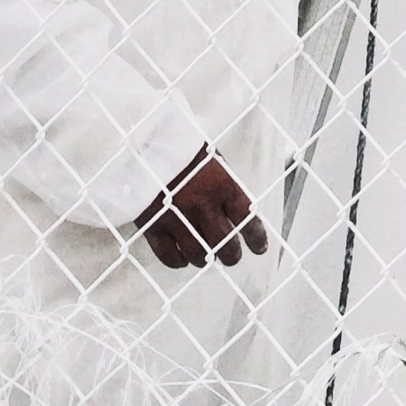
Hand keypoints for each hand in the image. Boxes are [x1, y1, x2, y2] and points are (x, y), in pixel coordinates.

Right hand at [135, 148, 269, 269]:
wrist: (146, 144)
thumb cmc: (184, 148)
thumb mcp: (213, 160)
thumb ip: (224, 186)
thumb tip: (235, 209)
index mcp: (223, 186)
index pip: (247, 219)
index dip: (256, 238)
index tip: (259, 248)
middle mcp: (203, 206)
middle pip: (223, 243)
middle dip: (231, 255)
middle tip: (232, 257)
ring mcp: (177, 218)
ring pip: (197, 253)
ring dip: (206, 260)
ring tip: (208, 259)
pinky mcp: (153, 226)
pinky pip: (168, 255)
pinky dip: (177, 261)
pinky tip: (183, 260)